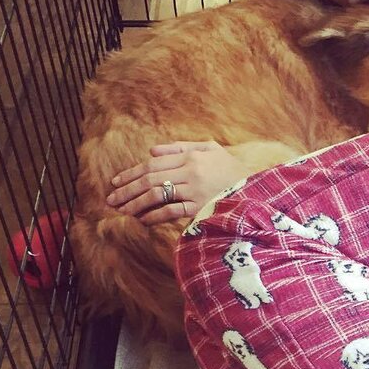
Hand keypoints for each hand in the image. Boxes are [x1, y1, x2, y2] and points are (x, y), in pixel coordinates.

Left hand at [106, 141, 249, 225]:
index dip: (131, 173)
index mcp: (190, 156)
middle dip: (127, 189)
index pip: (152, 164)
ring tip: (122, 211)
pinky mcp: (201, 207)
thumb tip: (151, 151)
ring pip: (156, 194)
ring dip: (136, 203)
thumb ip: (180, 147)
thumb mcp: (210, 149)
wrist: (257, 188)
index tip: (115, 182)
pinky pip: (171, 211)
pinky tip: (143, 220)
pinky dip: (154, 216)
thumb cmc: (232, 169)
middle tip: (111, 199)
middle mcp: (190, 172)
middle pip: (150, 179)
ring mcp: (195, 190)